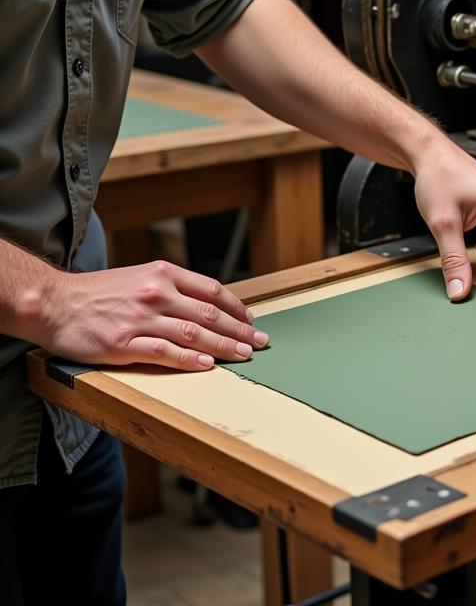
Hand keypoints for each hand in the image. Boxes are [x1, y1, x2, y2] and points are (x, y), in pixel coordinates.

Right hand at [39, 261, 266, 370]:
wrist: (54, 302)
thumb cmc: (99, 292)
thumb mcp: (141, 276)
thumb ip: (173, 287)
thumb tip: (208, 304)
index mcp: (163, 273)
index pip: (212, 290)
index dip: (236, 307)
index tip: (251, 321)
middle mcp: (156, 293)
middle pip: (209, 313)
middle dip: (239, 330)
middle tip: (259, 342)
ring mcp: (140, 319)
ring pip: (193, 333)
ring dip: (223, 347)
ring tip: (242, 355)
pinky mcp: (123, 343)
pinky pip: (164, 352)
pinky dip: (189, 359)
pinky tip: (207, 365)